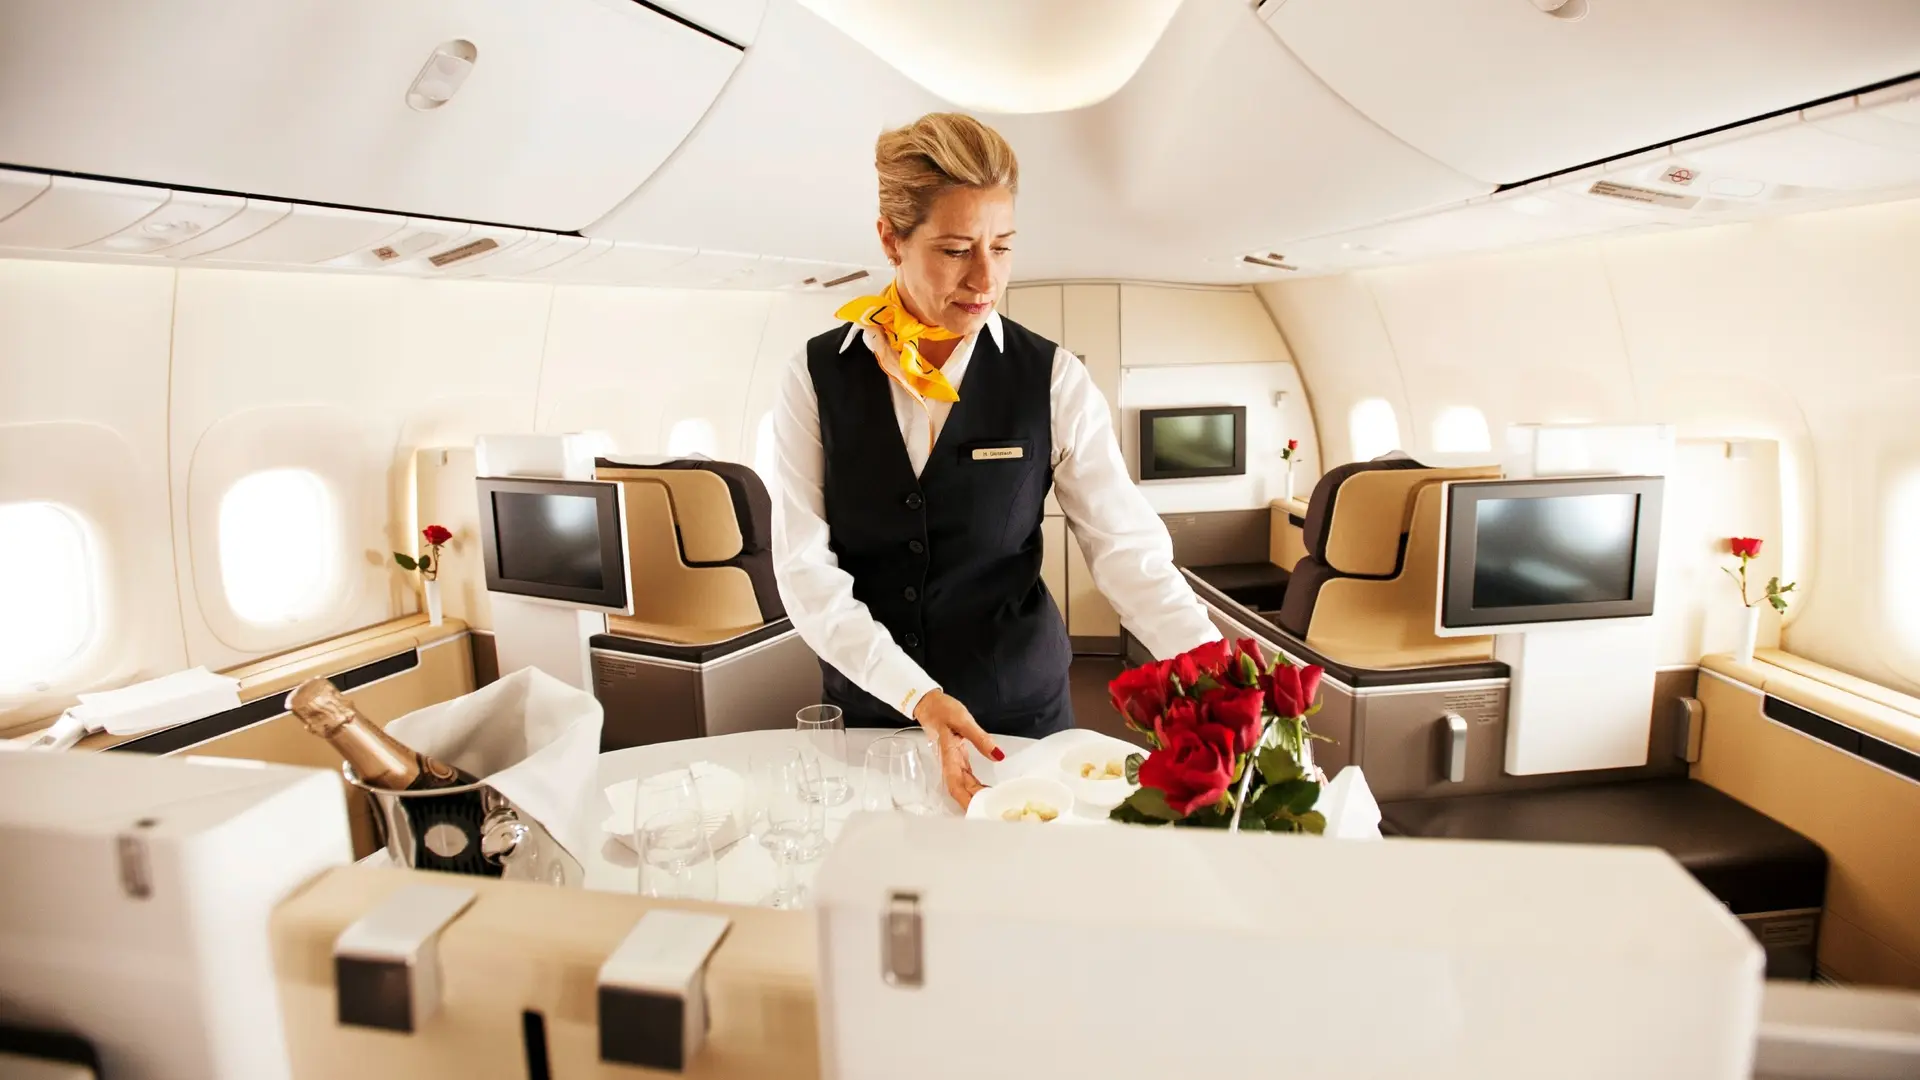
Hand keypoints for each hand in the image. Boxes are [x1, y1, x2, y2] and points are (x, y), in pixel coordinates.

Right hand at [913, 690, 1002, 808]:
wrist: (928, 703)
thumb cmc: (942, 710)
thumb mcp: (963, 721)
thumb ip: (981, 739)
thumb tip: (998, 756)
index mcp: (949, 756)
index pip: (956, 785)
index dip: (966, 801)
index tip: (978, 811)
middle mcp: (949, 762)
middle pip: (960, 789)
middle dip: (973, 802)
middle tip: (991, 811)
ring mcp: (952, 761)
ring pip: (962, 784)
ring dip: (974, 795)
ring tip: (991, 803)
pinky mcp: (956, 757)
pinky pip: (965, 776)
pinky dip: (974, 785)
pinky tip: (984, 789)